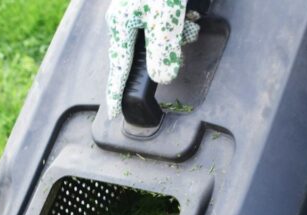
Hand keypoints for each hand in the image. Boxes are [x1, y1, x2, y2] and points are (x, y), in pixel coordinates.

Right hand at [105, 0, 200, 118]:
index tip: (114, 112)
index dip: (117, 91)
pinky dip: (178, 21)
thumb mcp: (165, 16)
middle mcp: (125, 17)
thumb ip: (163, 49)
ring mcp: (136, 8)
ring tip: (192, 26)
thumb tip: (162, 77)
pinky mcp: (151, 2)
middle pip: (144, 51)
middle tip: (184, 45)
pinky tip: (190, 14)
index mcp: (121, 24)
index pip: (119, 66)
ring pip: (158, 35)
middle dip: (168, 52)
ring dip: (178, 34)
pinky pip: (163, 21)